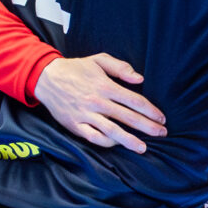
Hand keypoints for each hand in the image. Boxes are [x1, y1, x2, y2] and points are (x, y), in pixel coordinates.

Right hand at [34, 54, 166, 152]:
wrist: (45, 77)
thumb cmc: (75, 68)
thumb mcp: (98, 60)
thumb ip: (121, 67)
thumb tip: (140, 79)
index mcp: (105, 86)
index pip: (134, 101)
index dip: (151, 110)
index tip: (162, 118)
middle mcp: (96, 102)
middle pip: (127, 117)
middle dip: (147, 127)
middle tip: (162, 133)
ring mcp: (84, 115)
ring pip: (111, 131)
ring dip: (129, 140)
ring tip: (143, 148)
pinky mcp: (74, 125)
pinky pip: (93, 137)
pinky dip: (106, 142)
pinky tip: (117, 144)